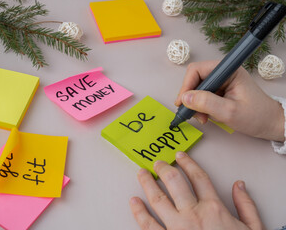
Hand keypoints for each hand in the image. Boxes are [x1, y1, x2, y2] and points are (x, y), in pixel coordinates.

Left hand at [129, 152, 264, 229]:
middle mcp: (193, 214)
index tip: (180, 157)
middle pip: (175, 182)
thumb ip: (246, 206)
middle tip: (158, 163)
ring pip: (158, 198)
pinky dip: (139, 212)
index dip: (188, 163)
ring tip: (142, 174)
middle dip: (164, 169)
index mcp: (213, 209)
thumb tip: (239, 186)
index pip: (198, 177)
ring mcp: (177, 228)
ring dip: (148, 183)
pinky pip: (148, 225)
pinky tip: (134, 202)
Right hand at [174, 60, 284, 141]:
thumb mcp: (229, 112)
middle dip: (190, 97)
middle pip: (195, 79)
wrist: (271, 124)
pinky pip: (202, 96)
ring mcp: (221, 82)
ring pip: (196, 89)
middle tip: (191, 113)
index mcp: (229, 71)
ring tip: (202, 118)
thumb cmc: (256, 116)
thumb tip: (185, 98)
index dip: (187, 85)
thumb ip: (206, 103)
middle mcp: (224, 73)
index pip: (197, 70)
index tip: (182, 102)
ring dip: (194, 104)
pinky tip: (205, 116)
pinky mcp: (220, 91)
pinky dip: (200, 107)